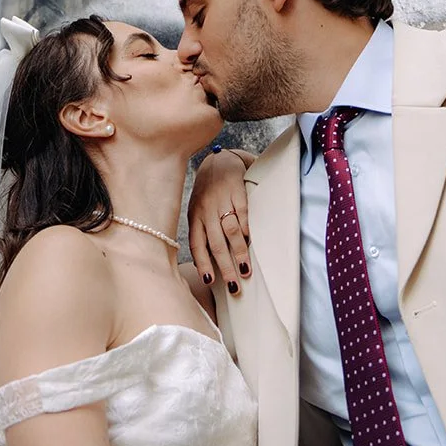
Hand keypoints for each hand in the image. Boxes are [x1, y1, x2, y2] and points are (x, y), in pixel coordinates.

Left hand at [188, 149, 254, 292]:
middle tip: (234, 286)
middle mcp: (206, 210)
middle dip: (225, 267)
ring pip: (230, 231)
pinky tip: (251, 241)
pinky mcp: (236, 190)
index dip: (203, 263)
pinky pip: (241, 212)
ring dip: (239, 252)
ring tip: (246, 270)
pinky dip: (246, 228)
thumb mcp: (198, 209)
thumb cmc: (208, 191)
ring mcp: (221, 200)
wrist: (219, 159)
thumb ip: (201, 232)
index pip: (197, 244)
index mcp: (195, 216)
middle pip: (216, 244)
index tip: (210, 281)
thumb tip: (203, 264)